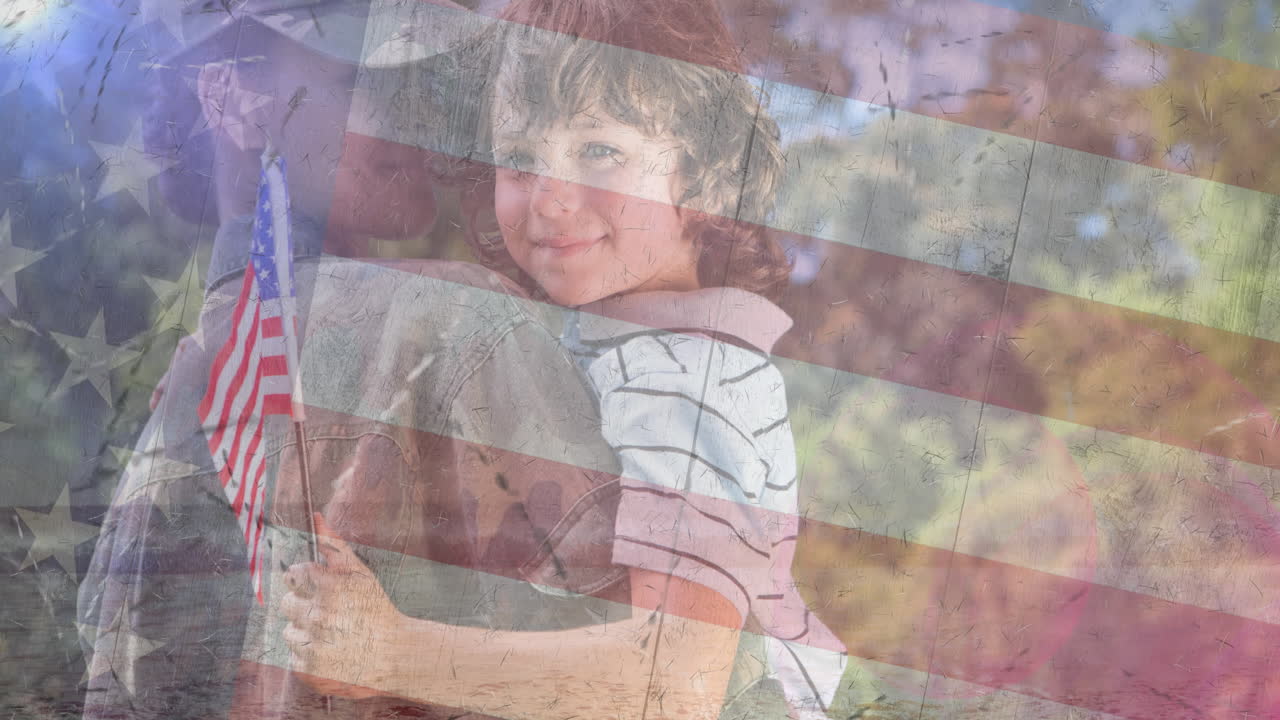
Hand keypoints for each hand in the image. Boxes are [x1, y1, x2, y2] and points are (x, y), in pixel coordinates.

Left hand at [281, 513, 402, 699]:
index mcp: (330, 587)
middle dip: (305, 607)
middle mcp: (320, 615)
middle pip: (287, 604)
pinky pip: (293, 658)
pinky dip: (308, 657)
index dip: (305, 582)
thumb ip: (333, 544)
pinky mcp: (310, 670)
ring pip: (289, 632)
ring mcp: (314, 645)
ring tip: (332, 636)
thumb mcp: (359, 573)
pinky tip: (331, 653)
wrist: (397, 654)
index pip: (293, 576)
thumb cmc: (376, 609)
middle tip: (330, 615)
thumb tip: (315, 516)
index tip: (320, 590)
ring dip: (306, 633)